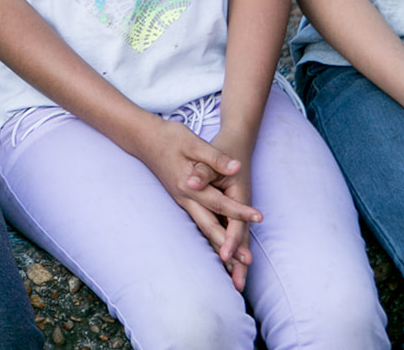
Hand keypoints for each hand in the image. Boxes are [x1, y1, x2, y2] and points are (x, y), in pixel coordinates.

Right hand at [133, 117, 261, 278]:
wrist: (145, 139)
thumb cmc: (170, 138)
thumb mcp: (193, 142)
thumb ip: (215, 158)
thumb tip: (235, 167)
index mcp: (189, 186)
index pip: (220, 203)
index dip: (240, 212)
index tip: (259, 218)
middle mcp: (185, 199)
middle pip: (210, 227)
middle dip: (229, 245)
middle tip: (247, 262)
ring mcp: (183, 202)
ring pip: (204, 229)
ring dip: (219, 246)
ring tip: (235, 266)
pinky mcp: (183, 200)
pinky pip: (199, 223)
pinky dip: (210, 237)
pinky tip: (218, 246)